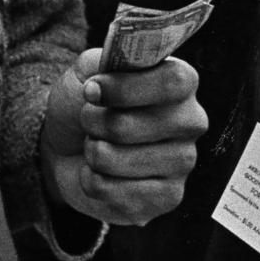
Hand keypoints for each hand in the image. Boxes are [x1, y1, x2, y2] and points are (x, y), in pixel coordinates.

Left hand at [40, 49, 206, 224]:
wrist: (69, 147)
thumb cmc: (86, 105)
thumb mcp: (87, 72)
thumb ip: (100, 63)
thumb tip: (102, 79)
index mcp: (179, 83)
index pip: (172, 82)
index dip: (125, 88)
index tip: (91, 90)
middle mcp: (190, 122)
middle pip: (132, 125)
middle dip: (94, 122)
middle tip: (90, 121)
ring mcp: (183, 162)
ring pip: (116, 160)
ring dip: (92, 152)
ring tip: (97, 146)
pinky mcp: (168, 197)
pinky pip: (115, 192)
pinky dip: (93, 181)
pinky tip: (102, 174)